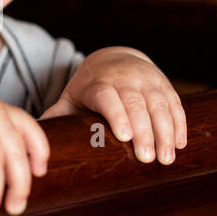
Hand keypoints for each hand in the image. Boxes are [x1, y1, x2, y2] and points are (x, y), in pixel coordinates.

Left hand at [39, 47, 186, 164]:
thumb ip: (57, 115)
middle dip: (144, 131)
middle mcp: (125, 79)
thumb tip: (36, 136)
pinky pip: (174, 104)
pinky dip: (179, 124)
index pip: (108, 97)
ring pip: (159, 105)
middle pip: (136, 104)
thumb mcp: (72, 97)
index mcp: (99, 83)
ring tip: (167, 158)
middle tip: (147, 158)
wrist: (116, 57)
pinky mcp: (164, 85)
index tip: (125, 135)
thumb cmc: (90, 86)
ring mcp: (147, 81)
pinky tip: (180, 144)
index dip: (117, 114)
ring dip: (166, 132)